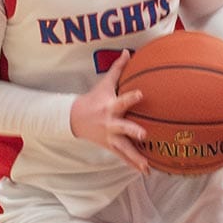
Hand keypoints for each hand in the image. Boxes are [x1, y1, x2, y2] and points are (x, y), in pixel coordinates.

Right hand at [69, 50, 148, 173]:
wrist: (75, 119)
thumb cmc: (93, 99)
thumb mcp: (104, 83)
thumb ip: (117, 68)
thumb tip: (129, 51)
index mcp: (110, 107)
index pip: (122, 100)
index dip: (131, 97)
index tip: (142, 94)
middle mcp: (111, 124)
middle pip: (123, 128)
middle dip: (133, 132)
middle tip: (144, 136)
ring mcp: (110, 137)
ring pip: (124, 149)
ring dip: (135, 158)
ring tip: (147, 167)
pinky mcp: (110, 146)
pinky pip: (123, 157)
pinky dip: (133, 164)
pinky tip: (146, 171)